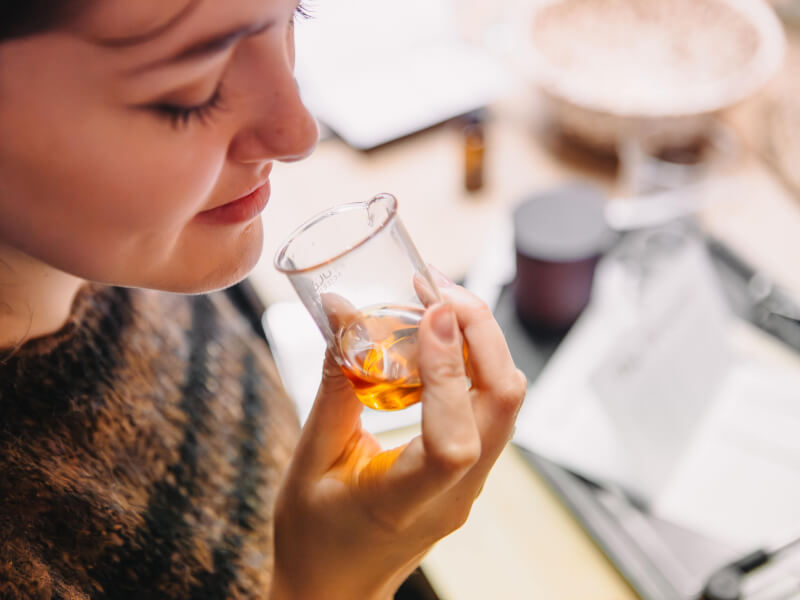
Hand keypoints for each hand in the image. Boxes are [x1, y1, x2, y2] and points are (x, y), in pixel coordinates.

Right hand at [270, 267, 526, 599]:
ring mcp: (471, 485)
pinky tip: (437, 341)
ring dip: (481, 343)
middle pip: (504, 404)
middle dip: (481, 332)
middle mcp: (454, 494)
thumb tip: (345, 314)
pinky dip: (473, 364)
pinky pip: (489, 408)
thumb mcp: (311, 461)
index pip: (453, 440)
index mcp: (404, 503)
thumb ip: (334, 388)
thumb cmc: (314, 539)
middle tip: (437, 288)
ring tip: (436, 303)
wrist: (336, 589)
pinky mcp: (470, 472)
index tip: (432, 314)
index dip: (451, 371)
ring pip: (505, 401)